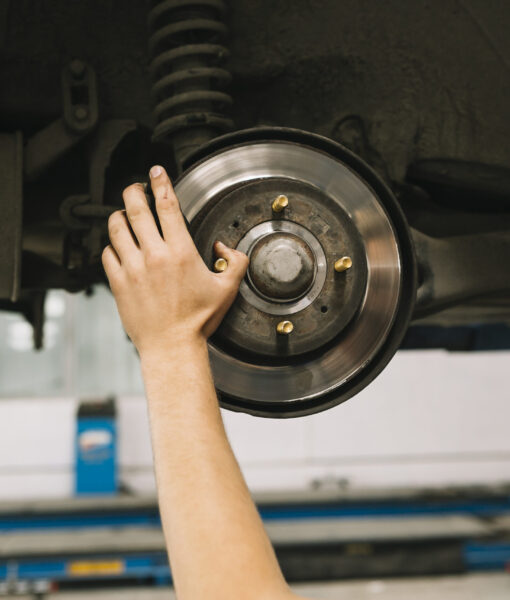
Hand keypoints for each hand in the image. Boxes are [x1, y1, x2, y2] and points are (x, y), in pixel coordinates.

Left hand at [102, 165, 248, 357]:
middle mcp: (153, 255)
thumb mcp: (227, 289)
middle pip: (135, 208)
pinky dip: (112, 245)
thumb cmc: (199, 320)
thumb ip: (235, 262)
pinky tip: (120, 246)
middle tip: (137, 187)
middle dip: (134, 190)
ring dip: (119, 215)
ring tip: (125, 214)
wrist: (172, 346)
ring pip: (116, 227)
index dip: (160, 182)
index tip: (157, 172)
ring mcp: (132, 268)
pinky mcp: (117, 283)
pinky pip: (107, 253)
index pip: (166, 205)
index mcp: (180, 252)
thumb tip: (223, 248)